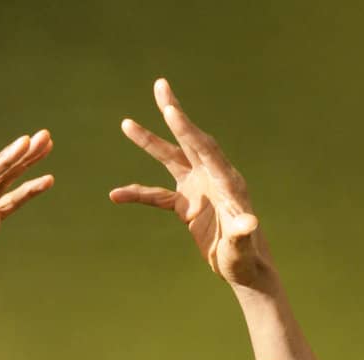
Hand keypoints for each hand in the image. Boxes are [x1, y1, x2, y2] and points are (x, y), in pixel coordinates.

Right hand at [110, 80, 274, 290]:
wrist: (244, 270)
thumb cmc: (246, 259)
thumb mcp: (241, 247)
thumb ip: (242, 233)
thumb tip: (248, 223)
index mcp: (226, 181)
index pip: (205, 149)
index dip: (187, 130)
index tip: (171, 111)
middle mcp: (211, 177)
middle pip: (188, 139)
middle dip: (173, 113)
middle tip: (160, 85)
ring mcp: (198, 189)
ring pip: (170, 159)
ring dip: (149, 142)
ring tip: (126, 123)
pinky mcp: (186, 205)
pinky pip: (157, 196)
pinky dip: (137, 195)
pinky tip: (115, 195)